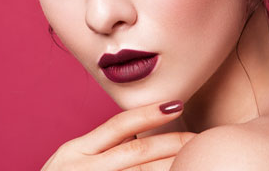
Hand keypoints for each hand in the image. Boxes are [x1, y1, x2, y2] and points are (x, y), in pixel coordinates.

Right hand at [41, 100, 195, 170]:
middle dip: (172, 143)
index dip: (149, 113)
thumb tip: (137, 136)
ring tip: (194, 159)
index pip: (119, 125)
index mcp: (74, 152)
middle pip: (137, 152)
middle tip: (199, 138)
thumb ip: (100, 149)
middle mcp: (81, 169)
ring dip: (170, 166)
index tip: (176, 105)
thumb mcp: (70, 163)